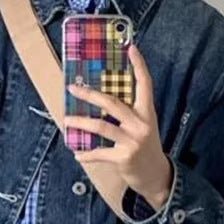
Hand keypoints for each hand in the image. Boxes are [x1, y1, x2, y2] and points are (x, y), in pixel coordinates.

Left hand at [64, 45, 173, 208]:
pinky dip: (86, 154)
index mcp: (146, 112)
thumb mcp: (143, 125)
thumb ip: (128, 112)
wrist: (156, 175)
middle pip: (112, 103)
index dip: (139, 65)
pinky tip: (77, 154)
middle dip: (90, 94)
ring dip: (81, 122)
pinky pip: (100, 153)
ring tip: (67, 120)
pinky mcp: (124, 157)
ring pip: (101, 126)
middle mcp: (141, 124)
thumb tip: (101, 99)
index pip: (145, 84)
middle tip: (72, 88)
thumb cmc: (145, 146)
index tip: (131, 48)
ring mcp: (132, 141)